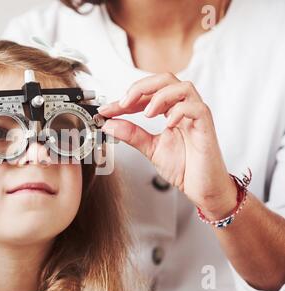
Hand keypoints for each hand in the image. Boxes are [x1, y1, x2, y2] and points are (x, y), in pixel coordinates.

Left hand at [98, 73, 236, 219]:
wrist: (202, 188)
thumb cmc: (184, 167)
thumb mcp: (150, 148)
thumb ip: (131, 135)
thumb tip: (109, 124)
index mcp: (170, 111)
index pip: (147, 94)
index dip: (125, 98)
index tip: (107, 110)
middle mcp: (184, 108)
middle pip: (165, 79)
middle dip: (140, 88)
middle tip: (123, 104)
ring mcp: (196, 115)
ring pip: (183, 87)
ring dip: (160, 96)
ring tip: (147, 114)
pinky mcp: (206, 126)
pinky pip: (196, 108)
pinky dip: (179, 111)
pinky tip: (168, 123)